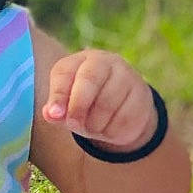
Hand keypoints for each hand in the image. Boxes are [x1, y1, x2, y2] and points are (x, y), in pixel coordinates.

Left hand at [43, 50, 157, 151]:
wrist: (124, 109)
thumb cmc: (86, 105)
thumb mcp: (68, 105)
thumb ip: (56, 109)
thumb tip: (50, 114)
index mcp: (80, 61)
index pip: (64, 73)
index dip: (58, 95)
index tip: (55, 114)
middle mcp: (105, 61)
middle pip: (88, 81)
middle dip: (77, 107)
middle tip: (73, 125)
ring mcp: (126, 75)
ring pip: (106, 104)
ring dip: (94, 124)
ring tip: (92, 126)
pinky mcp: (142, 94)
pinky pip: (123, 119)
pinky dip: (111, 131)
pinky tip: (109, 128)